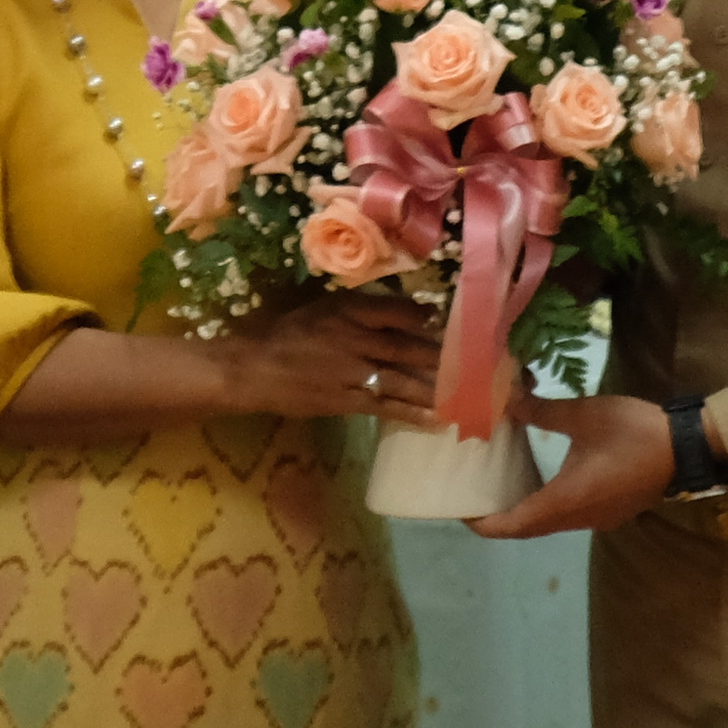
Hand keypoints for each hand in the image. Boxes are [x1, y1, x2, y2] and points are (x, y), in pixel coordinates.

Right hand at [223, 294, 446, 425]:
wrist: (252, 368)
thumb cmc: (284, 333)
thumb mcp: (319, 308)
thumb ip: (356, 310)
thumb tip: (400, 312)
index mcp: (347, 310)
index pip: (397, 310)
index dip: (425, 315)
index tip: (447, 321)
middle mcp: (355, 338)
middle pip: (409, 346)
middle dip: (443, 355)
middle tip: (476, 363)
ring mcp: (352, 372)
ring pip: (403, 379)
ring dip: (436, 387)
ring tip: (466, 394)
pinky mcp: (346, 401)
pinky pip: (386, 406)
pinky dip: (412, 413)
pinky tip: (436, 419)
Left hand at [471, 393, 676, 539]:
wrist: (688, 449)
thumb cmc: (634, 433)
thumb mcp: (584, 415)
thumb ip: (542, 412)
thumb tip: (508, 402)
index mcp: (565, 501)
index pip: (512, 526)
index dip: (482, 523)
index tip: (460, 509)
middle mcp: (577, 519)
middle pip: (526, 528)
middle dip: (498, 515)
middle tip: (474, 490)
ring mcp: (595, 519)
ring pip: (547, 522)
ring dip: (523, 508)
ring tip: (500, 480)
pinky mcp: (608, 511)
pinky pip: (566, 514)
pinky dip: (544, 502)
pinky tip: (539, 476)